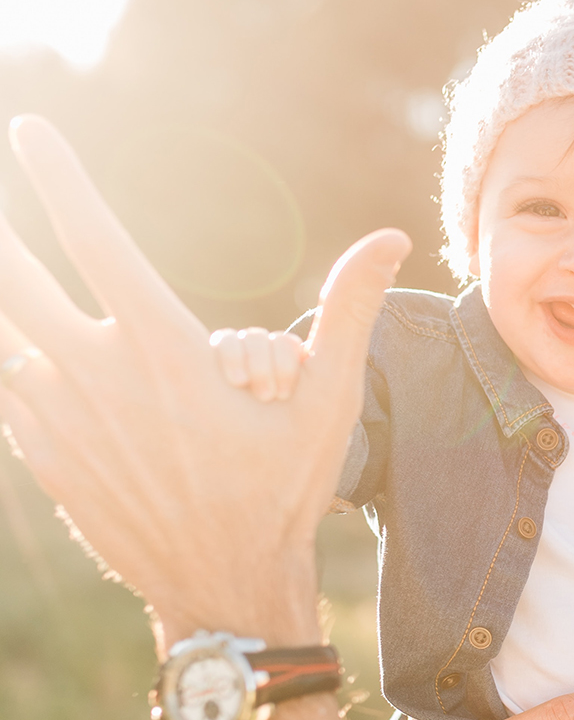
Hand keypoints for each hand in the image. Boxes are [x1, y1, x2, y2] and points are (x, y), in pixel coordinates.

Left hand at [0, 116, 406, 650]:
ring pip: (1, 336)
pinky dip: (6, 358)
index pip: (95, 240)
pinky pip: (5, 390)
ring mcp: (60, 422)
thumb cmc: (283, 491)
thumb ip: (350, 310)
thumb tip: (388, 237)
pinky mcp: (44, 458)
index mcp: (163, 352)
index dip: (58, 178)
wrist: (223, 589)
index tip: (29, 130)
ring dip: (0, 294)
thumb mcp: (328, 401)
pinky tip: (15, 348)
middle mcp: (96, 379)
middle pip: (13, 280)